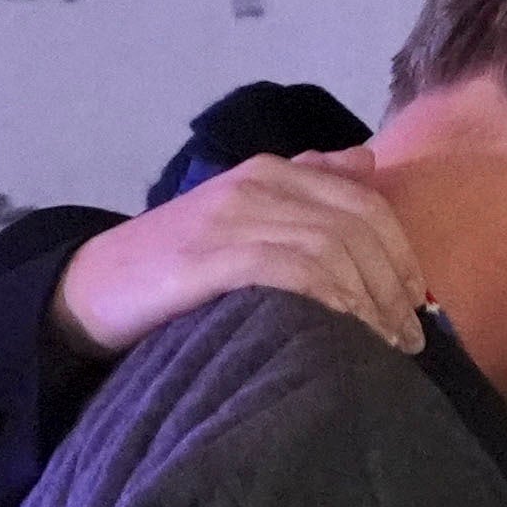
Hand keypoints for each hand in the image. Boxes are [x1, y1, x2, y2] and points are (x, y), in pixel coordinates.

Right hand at [52, 153, 423, 365]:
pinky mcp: (206, 257)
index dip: (404, 257)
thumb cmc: (177, 264)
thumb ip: (304, 185)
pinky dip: (330, 301)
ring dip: (370, 302)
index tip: (420, 305)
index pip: (366, 205)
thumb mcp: (244, 214)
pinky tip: (346, 332)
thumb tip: (366, 160)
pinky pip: (291, 270)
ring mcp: (229, 217)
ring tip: (386, 347)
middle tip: (411, 338)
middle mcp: (255, 185)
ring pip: (332, 249)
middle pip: (358, 229)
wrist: (86, 289)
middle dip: (395, 286)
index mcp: (272, 172)